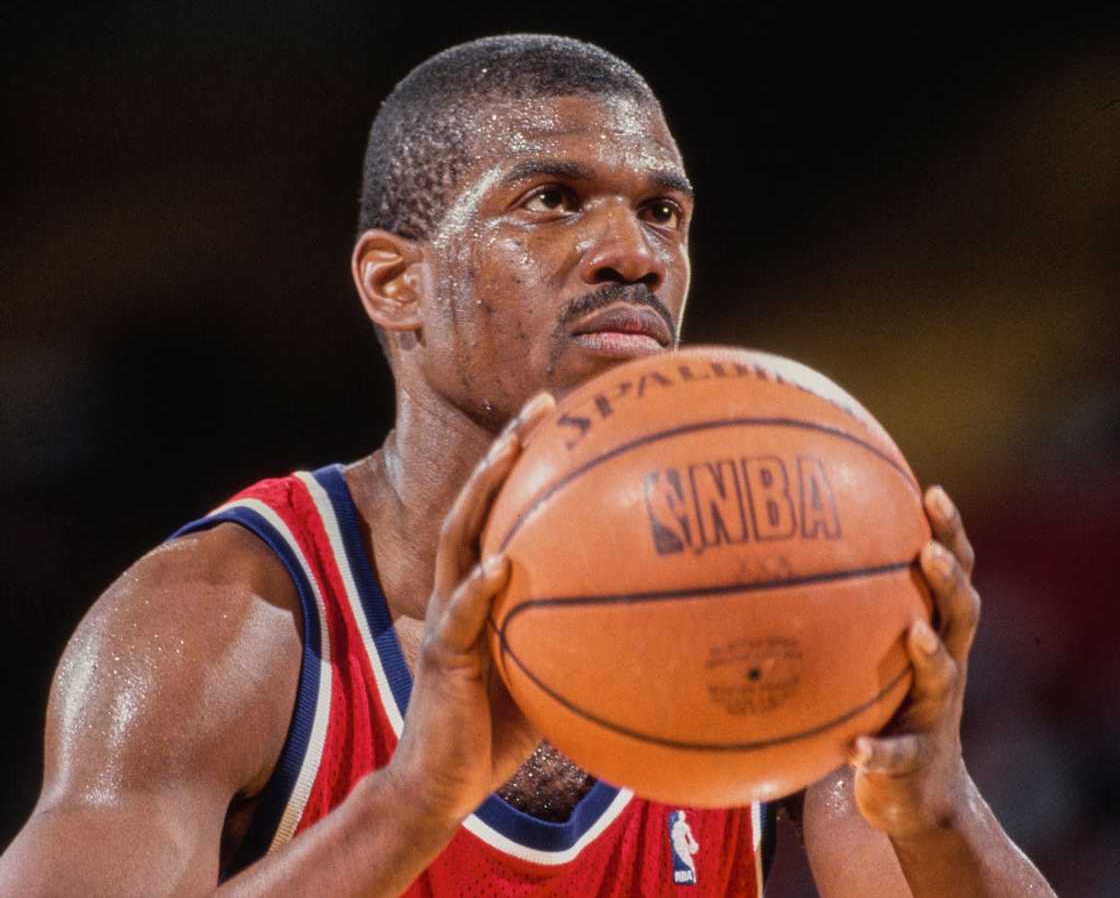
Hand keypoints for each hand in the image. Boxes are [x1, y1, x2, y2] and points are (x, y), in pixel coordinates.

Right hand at [387, 391, 555, 828]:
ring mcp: (446, 619)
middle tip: (543, 407)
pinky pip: (457, 617)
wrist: (442, 787)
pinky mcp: (439, 658)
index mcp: (486, 588)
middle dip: (505, 451)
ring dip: (481, 493)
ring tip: (508, 454)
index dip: (528, 463)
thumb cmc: (499, 731)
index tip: (567, 419)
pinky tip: (502, 564)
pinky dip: (477, 589)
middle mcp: (461, 590)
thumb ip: (576, 638)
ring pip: (456, 540)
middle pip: (477, 504)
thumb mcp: (548, 674)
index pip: (503, 511)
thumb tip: (653, 622)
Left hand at [848, 485, 980, 839]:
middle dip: (950, 579)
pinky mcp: (914, 760)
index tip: (930, 491)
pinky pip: (896, 755)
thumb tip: (774, 546)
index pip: (950, 571)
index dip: (948, 532)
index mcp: (933, 631)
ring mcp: (934, 713)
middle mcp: (944, 666)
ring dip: (932, 655)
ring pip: (944, 679)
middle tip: (928, 551)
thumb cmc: (881, 702)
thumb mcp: (868, 650)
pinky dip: (878, 751)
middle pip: (962, 614)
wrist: (914, 791)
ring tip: (916, 634)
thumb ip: (840, 606)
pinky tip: (854, 748)